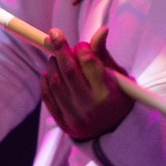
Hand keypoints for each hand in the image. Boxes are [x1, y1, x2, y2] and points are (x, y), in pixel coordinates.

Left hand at [40, 26, 135, 140]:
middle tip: (54, 34)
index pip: (89, 62)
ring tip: (56, 57)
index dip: (82, 48)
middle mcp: (90, 104)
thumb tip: (101, 31)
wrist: (116, 134)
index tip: (81, 44)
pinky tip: (48, 73)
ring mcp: (75, 115)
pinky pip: (49, 98)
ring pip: (56, 83)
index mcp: (108, 92)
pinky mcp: (64, 123)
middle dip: (60, 49)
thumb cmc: (119, 100)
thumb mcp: (119, 78)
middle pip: (69, 71)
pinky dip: (45, 83)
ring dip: (52, 65)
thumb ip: (104, 56)